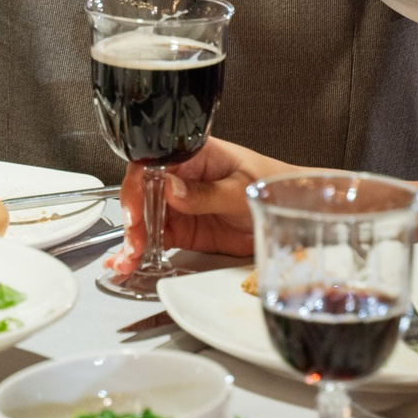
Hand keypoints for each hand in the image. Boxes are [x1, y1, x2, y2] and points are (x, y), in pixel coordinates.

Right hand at [142, 139, 277, 259]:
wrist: (290, 211)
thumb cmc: (272, 185)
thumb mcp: (241, 188)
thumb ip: (206, 192)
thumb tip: (171, 190)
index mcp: (191, 155)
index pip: (152, 165)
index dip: (137, 187)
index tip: (135, 211)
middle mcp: (179, 177)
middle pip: (142, 194)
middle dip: (133, 220)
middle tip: (135, 243)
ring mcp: (179, 204)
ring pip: (145, 219)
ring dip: (132, 240)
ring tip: (127, 260)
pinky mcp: (183, 229)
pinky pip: (157, 238)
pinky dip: (142, 251)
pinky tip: (130, 262)